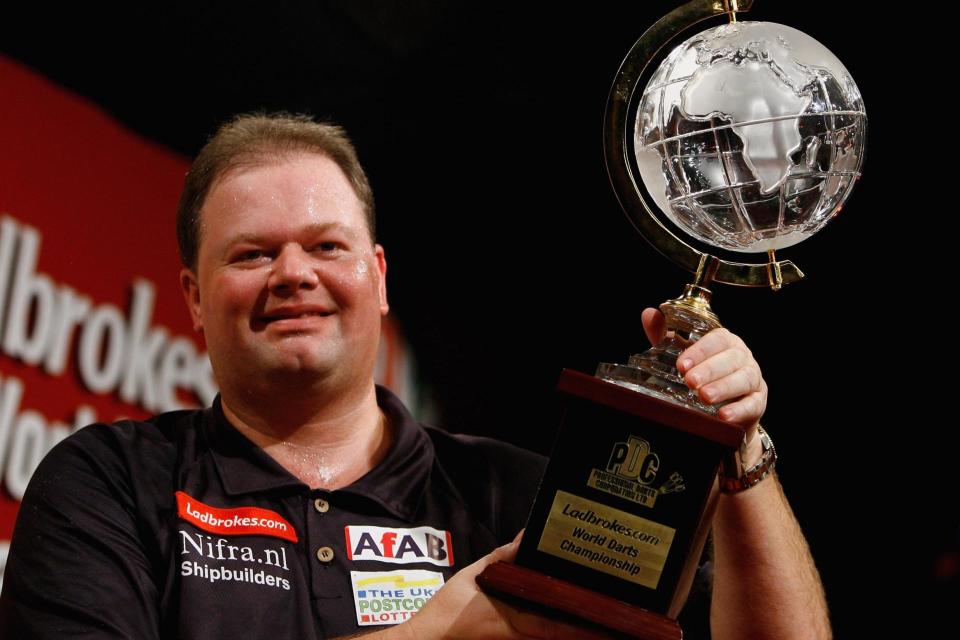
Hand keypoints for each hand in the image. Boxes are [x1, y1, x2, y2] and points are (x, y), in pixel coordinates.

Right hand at [401, 531, 609, 639]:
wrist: (428, 638)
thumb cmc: (449, 610)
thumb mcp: (476, 575)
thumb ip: (503, 557)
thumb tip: (526, 537)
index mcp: (519, 624)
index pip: (563, 627)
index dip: (591, 626)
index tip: (614, 621)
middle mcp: (522, 637)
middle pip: (564, 636)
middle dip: (589, 628)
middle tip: (616, 617)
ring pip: (553, 638)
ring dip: (574, 629)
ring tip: (599, 619)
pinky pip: (540, 636)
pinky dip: (555, 630)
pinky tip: (565, 620)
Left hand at [641, 308, 766, 430]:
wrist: (722, 408)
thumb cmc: (702, 374)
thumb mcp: (682, 355)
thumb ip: (664, 335)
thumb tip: (648, 314)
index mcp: (725, 342)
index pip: (717, 339)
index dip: (700, 351)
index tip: (682, 364)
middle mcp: (742, 357)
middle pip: (731, 358)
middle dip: (710, 369)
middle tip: (690, 381)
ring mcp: (754, 379)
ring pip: (744, 379)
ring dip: (724, 388)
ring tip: (704, 396)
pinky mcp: (758, 401)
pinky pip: (753, 404)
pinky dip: (739, 410)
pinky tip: (724, 415)